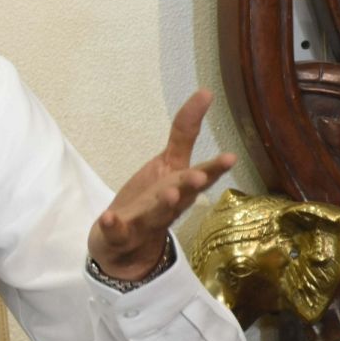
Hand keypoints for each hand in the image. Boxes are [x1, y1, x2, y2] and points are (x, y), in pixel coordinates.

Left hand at [87, 89, 234, 279]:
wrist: (126, 248)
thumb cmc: (153, 199)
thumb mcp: (169, 164)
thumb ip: (185, 132)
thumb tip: (206, 92)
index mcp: (179, 187)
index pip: (200, 174)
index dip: (215, 167)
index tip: (231, 156)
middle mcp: (167, 205)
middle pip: (183, 195)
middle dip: (191, 186)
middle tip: (200, 177)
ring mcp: (144, 221)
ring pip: (155, 214)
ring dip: (163, 204)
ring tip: (169, 192)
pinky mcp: (119, 234)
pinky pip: (116, 231)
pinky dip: (112, 225)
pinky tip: (108, 217)